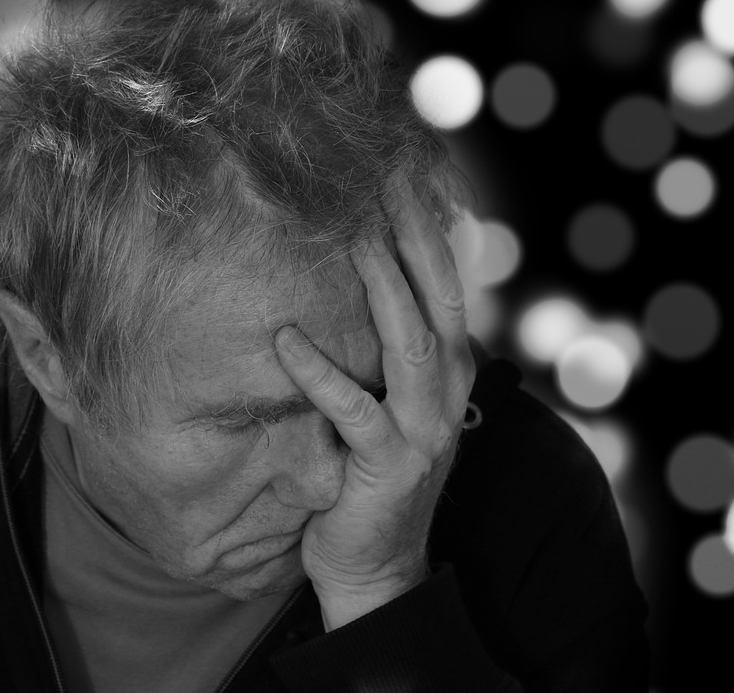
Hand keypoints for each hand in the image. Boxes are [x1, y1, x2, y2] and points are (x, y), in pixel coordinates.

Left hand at [273, 176, 475, 628]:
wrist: (376, 563)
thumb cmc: (370, 470)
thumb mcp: (391, 399)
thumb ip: (385, 344)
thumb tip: (357, 272)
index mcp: (449, 367)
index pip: (446, 281)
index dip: (426, 225)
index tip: (398, 171)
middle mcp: (446, 390)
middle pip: (438, 296)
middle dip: (412, 234)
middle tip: (380, 177)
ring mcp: (423, 428)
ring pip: (409, 342)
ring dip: (381, 286)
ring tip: (350, 236)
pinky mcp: (387, 465)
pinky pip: (352, 410)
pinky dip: (319, 373)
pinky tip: (284, 339)